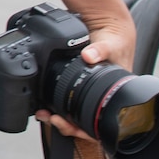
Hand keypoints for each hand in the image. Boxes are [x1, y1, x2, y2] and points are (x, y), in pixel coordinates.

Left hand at [31, 7, 136, 141]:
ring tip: (43, 114)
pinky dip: (53, 104)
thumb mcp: (111, 45)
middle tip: (51, 118)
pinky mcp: (75, 83)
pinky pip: (64, 100)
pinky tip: (42, 103)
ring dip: (58, 117)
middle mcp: (100, 98)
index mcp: (113, 96)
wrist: (108, 29)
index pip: (101, 123)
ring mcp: (87, 93)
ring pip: (73, 115)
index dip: (85, 129)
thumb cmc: (116, 42)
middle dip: (66, 126)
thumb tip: (89, 56)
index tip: (69, 124)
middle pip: (84, 124)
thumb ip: (101, 49)